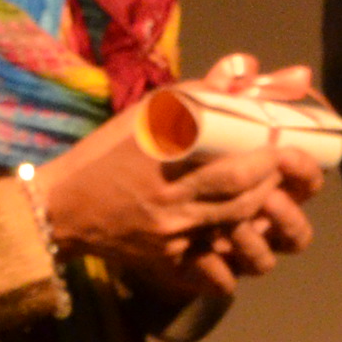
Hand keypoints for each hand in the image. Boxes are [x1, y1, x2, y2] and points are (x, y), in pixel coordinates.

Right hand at [38, 58, 319, 300]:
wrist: (60, 207)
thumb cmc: (107, 153)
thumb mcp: (148, 112)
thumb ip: (202, 90)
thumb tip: (247, 66)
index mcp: (167, 168)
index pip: (233, 174)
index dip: (267, 165)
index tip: (281, 149)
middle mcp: (173, 209)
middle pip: (242, 208)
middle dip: (272, 190)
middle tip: (281, 173)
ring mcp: (171, 242)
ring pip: (234, 241)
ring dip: (259, 224)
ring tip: (267, 203)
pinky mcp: (165, 265)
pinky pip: (212, 276)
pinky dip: (232, 266)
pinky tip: (237, 246)